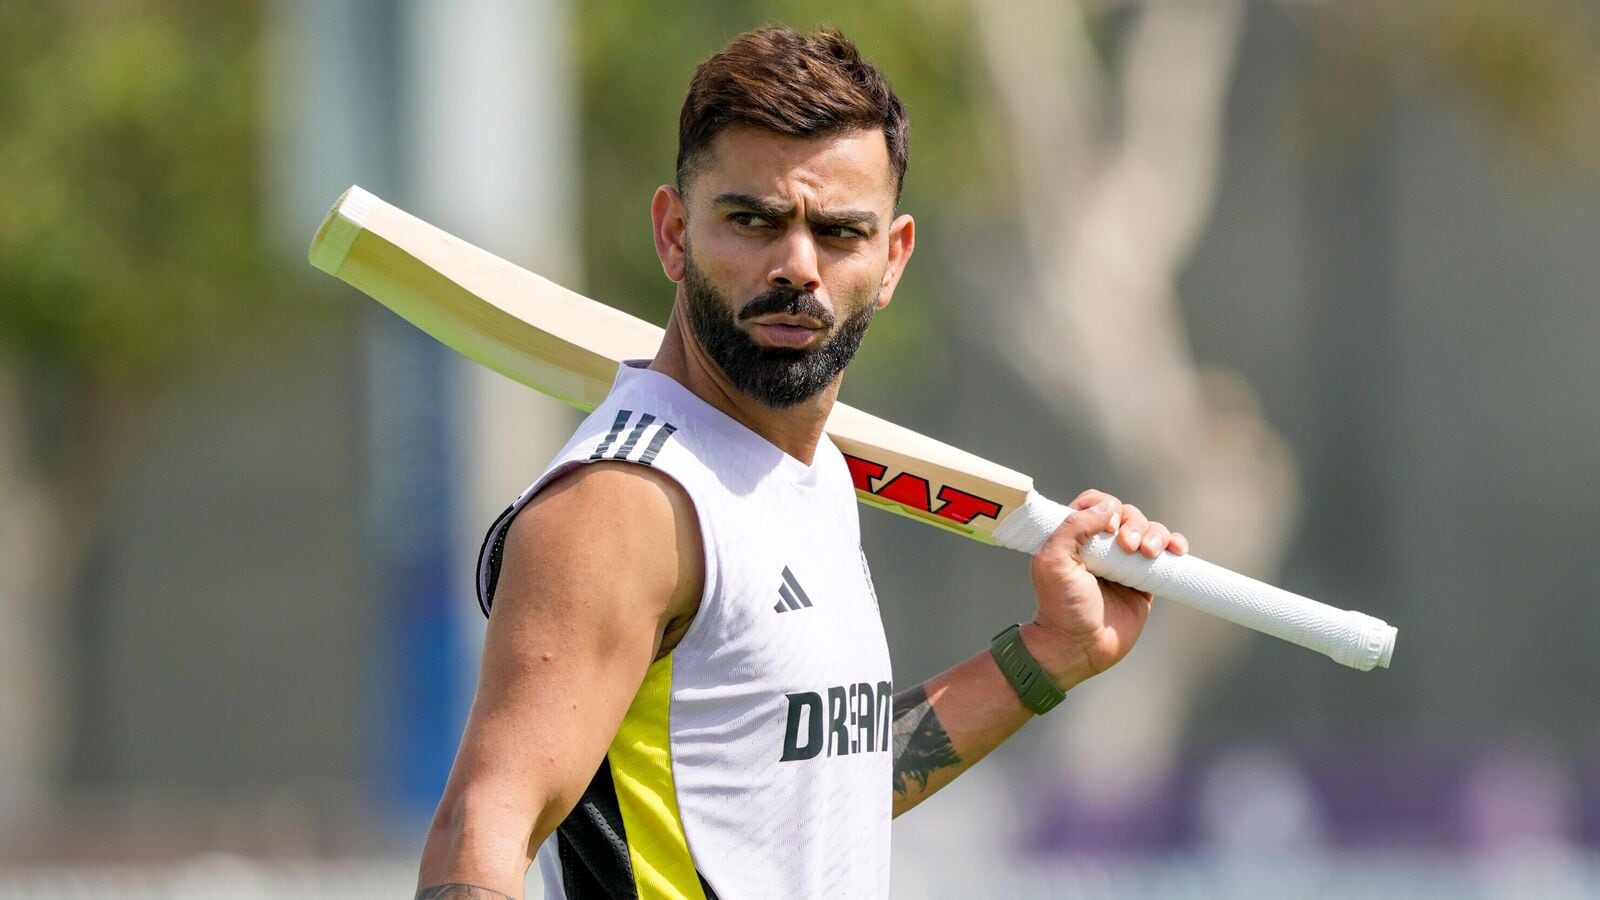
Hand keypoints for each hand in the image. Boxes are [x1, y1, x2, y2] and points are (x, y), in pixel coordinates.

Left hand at [1023, 489, 1188, 689]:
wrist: (1078, 646)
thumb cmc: (1061, 605)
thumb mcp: (1053, 561)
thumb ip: (1073, 527)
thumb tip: (1106, 506)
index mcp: (1075, 536)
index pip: (1094, 503)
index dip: (1105, 507)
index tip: (1106, 528)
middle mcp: (1102, 546)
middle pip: (1127, 513)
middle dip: (1133, 523)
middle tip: (1127, 546)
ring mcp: (1125, 563)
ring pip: (1150, 530)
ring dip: (1155, 534)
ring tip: (1148, 553)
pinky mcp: (1145, 581)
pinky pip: (1166, 555)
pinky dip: (1175, 545)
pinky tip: (1176, 550)